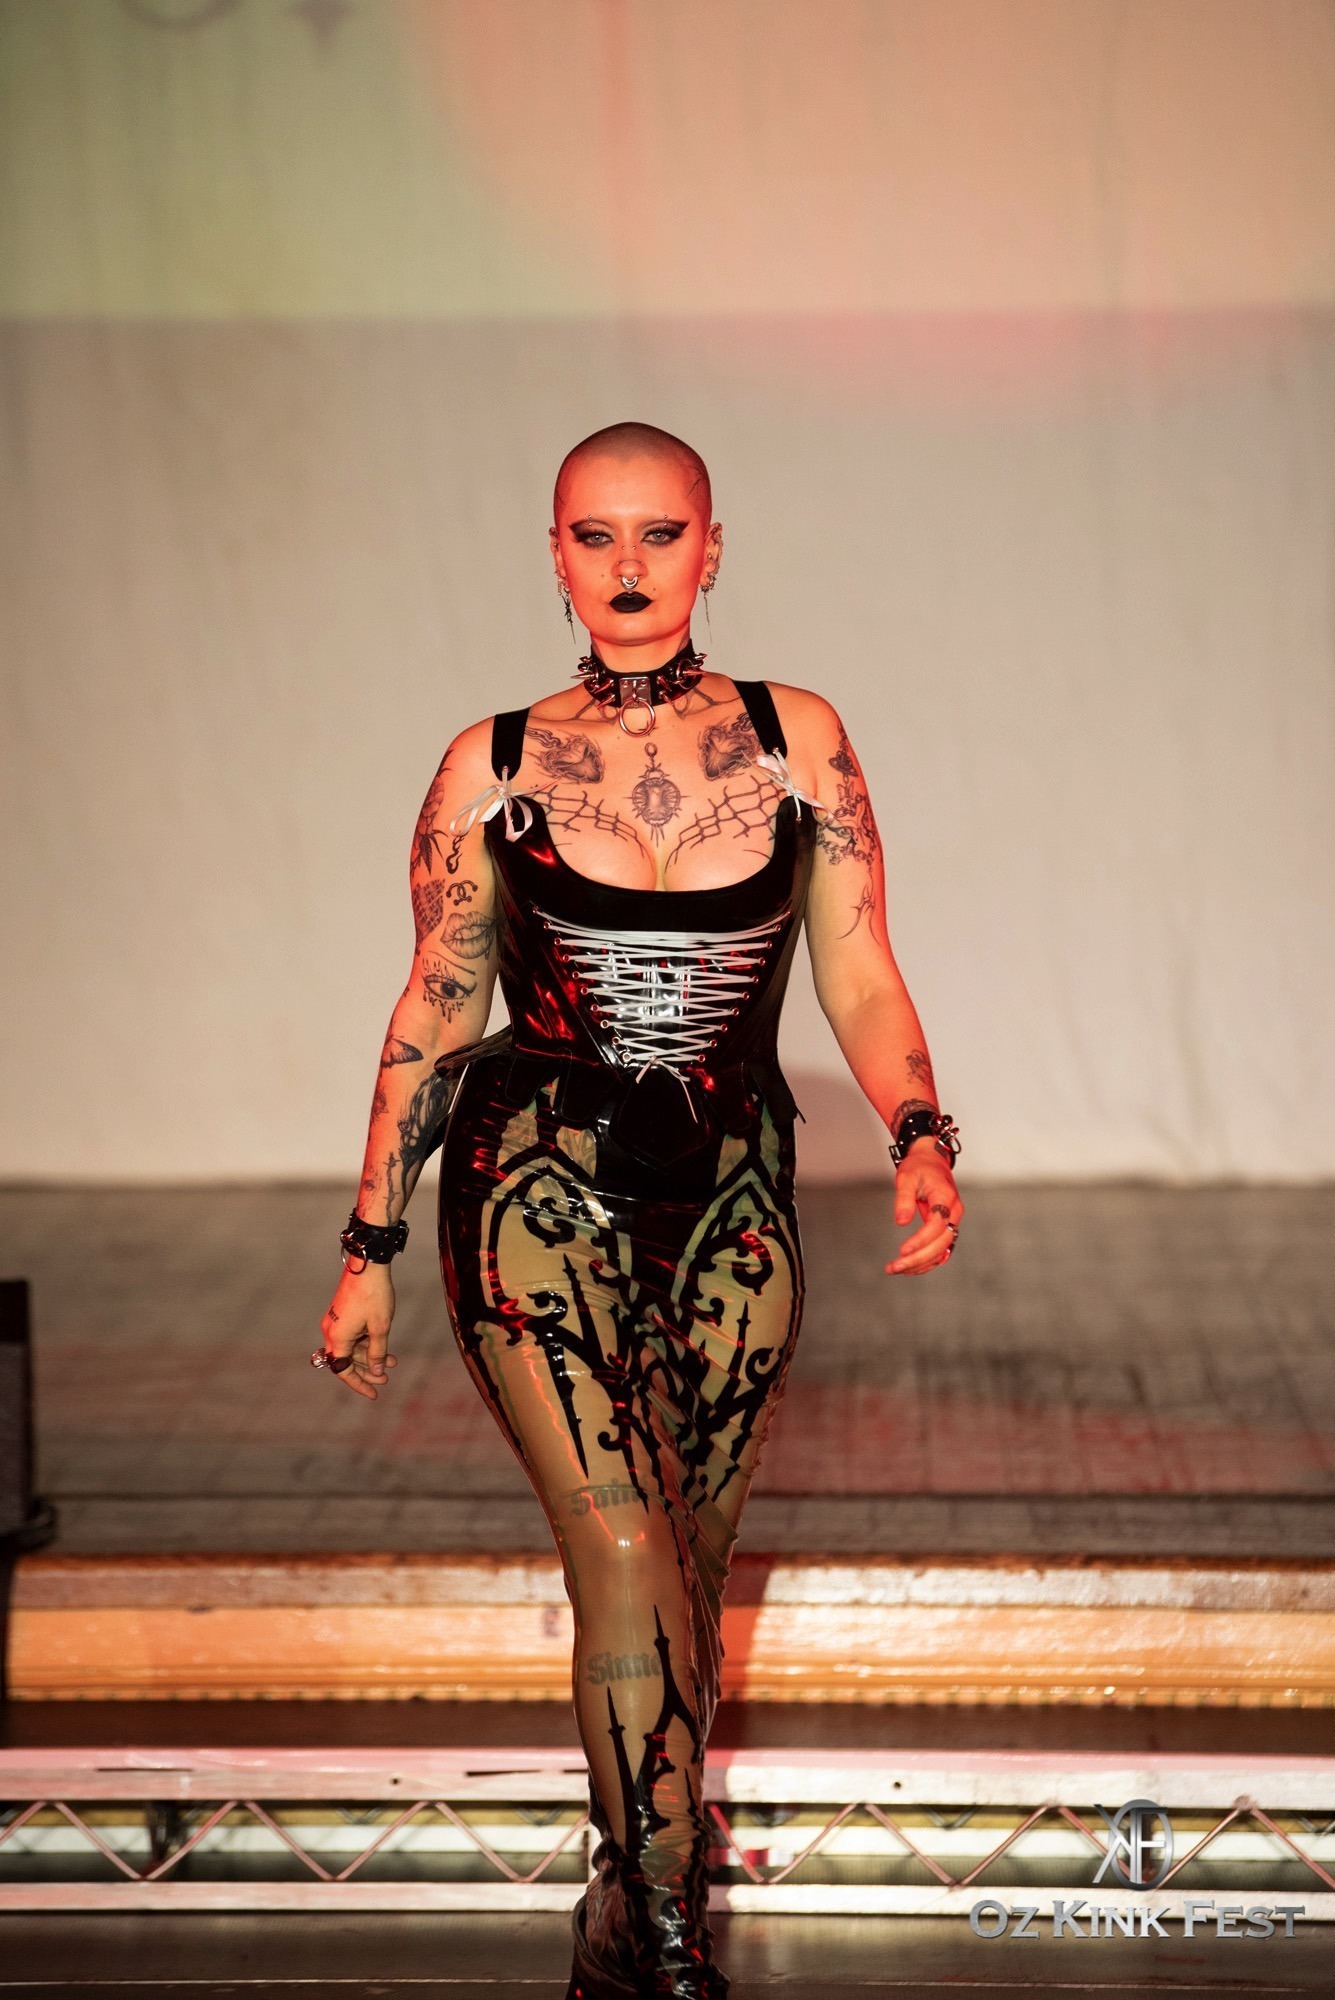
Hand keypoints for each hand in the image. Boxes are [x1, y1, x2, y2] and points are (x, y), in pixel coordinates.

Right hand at [316, 1262, 397, 1399]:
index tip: (374, 1393)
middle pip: (346, 1361)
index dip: (359, 1383)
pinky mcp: (341, 1313)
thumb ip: (377, 1352)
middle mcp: (331, 1331)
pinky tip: (384, 1347)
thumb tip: (376, 1370)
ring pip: (351, 1348)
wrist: (368, 1265)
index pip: (343, 1370)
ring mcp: (335, 1321)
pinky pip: (352, 1336)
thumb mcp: (380, 1327)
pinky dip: (366, 1343)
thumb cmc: (374, 1295)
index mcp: (337, 1337)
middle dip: (366, 1371)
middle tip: (386, 1379)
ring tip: (393, 1362)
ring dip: (370, 1356)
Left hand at [885, 1144, 962, 1275]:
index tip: (902, 1250)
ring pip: (942, 1250)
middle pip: (942, 1243)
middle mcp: (954, 1212)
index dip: (921, 1240)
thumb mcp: (907, 1176)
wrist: (931, 1161)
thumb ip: (903, 1198)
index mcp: (945, 1197)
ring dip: (921, 1264)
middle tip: (895, 1267)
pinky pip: (940, 1250)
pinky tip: (909, 1268)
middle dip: (919, 1258)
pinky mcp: (946, 1228)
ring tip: (895, 1269)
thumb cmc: (919, 1167)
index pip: (937, 1224)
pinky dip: (926, 1261)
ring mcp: (952, 1221)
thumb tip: (901, 1221)